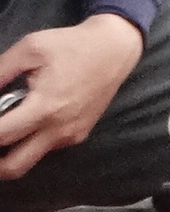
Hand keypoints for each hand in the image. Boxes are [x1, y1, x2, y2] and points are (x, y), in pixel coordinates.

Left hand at [0, 13, 143, 182]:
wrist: (115, 48)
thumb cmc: (71, 45)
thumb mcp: (29, 49)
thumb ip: (0, 72)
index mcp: (44, 107)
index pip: (1, 135)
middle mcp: (59, 129)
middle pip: (13, 166)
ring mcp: (71, 134)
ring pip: (30, 160)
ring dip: (11, 152)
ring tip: (8, 127)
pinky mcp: (80, 134)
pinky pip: (47, 148)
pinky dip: (31, 142)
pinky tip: (31, 120)